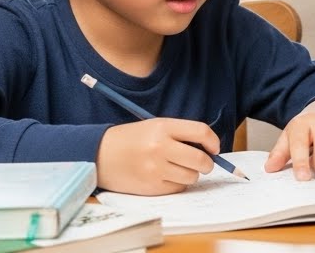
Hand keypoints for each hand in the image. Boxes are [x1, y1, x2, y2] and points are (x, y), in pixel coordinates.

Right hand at [94, 118, 218, 194]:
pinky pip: (178, 188)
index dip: (213, 141)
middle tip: (204, 162)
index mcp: (163, 127)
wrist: (100, 155)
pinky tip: (166, 176)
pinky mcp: (152, 187)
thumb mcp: (155, 126)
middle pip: (201, 159)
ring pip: (192, 176)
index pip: (201, 132)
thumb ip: (180, 134)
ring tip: (178, 168)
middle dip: (207, 163)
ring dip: (191, 174)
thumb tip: (208, 148)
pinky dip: (177, 184)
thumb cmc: (131, 139)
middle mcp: (160, 147)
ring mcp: (156, 169)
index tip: (214, 147)